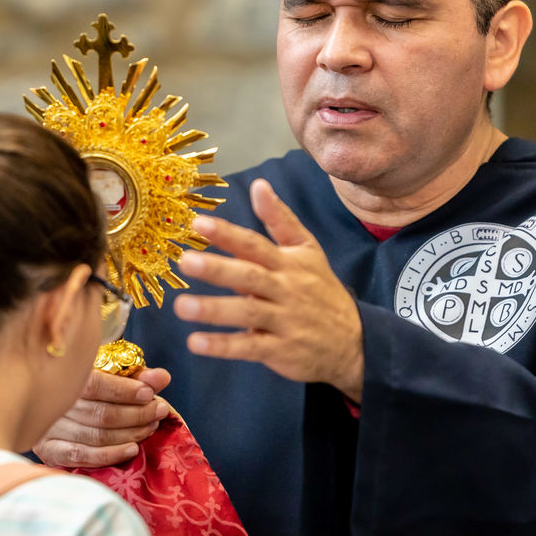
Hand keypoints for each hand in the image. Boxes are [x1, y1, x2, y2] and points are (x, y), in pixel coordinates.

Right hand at [33, 367, 170, 467]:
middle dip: (137, 414)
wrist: (47, 401)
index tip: (149, 393)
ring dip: (130, 433)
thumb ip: (136, 375)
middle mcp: (53, 402)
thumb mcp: (110, 372)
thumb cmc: (87, 385)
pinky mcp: (50, 451)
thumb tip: (161, 378)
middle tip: (159, 410)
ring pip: (96, 436)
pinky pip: (82, 457)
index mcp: (65, 375)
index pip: (96, 385)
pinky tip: (132, 449)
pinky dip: (111, 454)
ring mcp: (49, 428)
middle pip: (101, 414)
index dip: (125, 391)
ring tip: (150, 427)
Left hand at [173, 179, 364, 401]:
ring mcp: (284, 321)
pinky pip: (249, 348)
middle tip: (185, 262)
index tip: (198, 223)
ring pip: (247, 314)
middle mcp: (285, 290)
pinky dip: (223, 346)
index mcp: (288, 263)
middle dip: (217, 269)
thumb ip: (280, 219)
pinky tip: (195, 342)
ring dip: (214, 310)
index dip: (228, 234)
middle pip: (249, 277)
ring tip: (181, 306)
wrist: (354, 341)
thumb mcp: (307, 250)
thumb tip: (258, 184)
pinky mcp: (280, 351)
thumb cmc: (320, 289)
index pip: (255, 245)